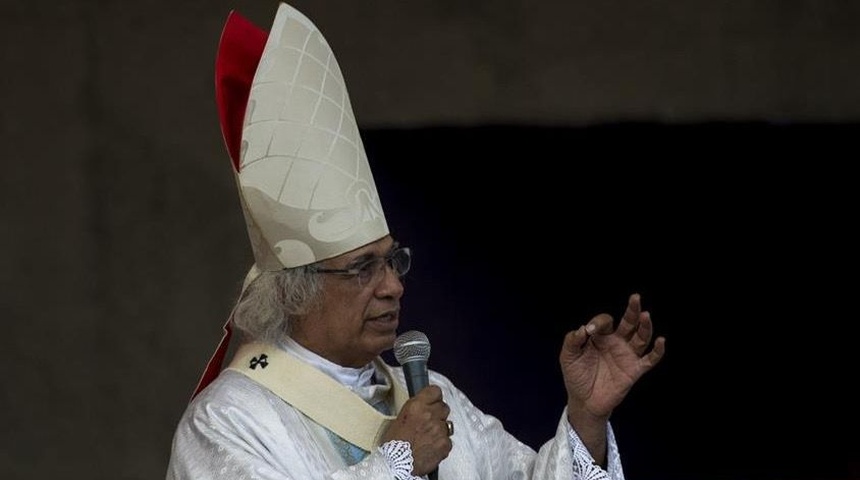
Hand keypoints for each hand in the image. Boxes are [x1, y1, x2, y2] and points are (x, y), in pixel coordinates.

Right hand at [380, 385, 451, 474]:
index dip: (434, 397)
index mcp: (416, 406)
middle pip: (444, 407)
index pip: (435, 391)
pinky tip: (431, 447)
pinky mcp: (445, 444)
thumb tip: (426, 406)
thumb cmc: (394, 443)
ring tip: (427, 438)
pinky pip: (448, 440)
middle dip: (438, 414)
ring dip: (440, 429)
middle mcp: (429, 415)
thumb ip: (417, 409)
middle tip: (429, 423)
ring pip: (447, 424)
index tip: (433, 401)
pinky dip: (441, 444)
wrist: (397, 465)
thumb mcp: (400, 418)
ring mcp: (439, 429)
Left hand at [560, 293, 665, 449]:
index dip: (598, 322)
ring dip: (645, 326)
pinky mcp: (634, 370)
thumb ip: (572, 341)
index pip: (605, 321)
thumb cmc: (576, 376)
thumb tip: (582, 328)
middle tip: (635, 298)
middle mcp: (616, 342)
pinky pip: (650, 359)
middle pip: (628, 322)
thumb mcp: (568, 357)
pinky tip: (661, 341)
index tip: (589, 330)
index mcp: (600, 337)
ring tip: (646, 315)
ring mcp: (626, 355)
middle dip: (632, 310)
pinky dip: (657, 351)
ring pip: (641, 337)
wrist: (584, 401)